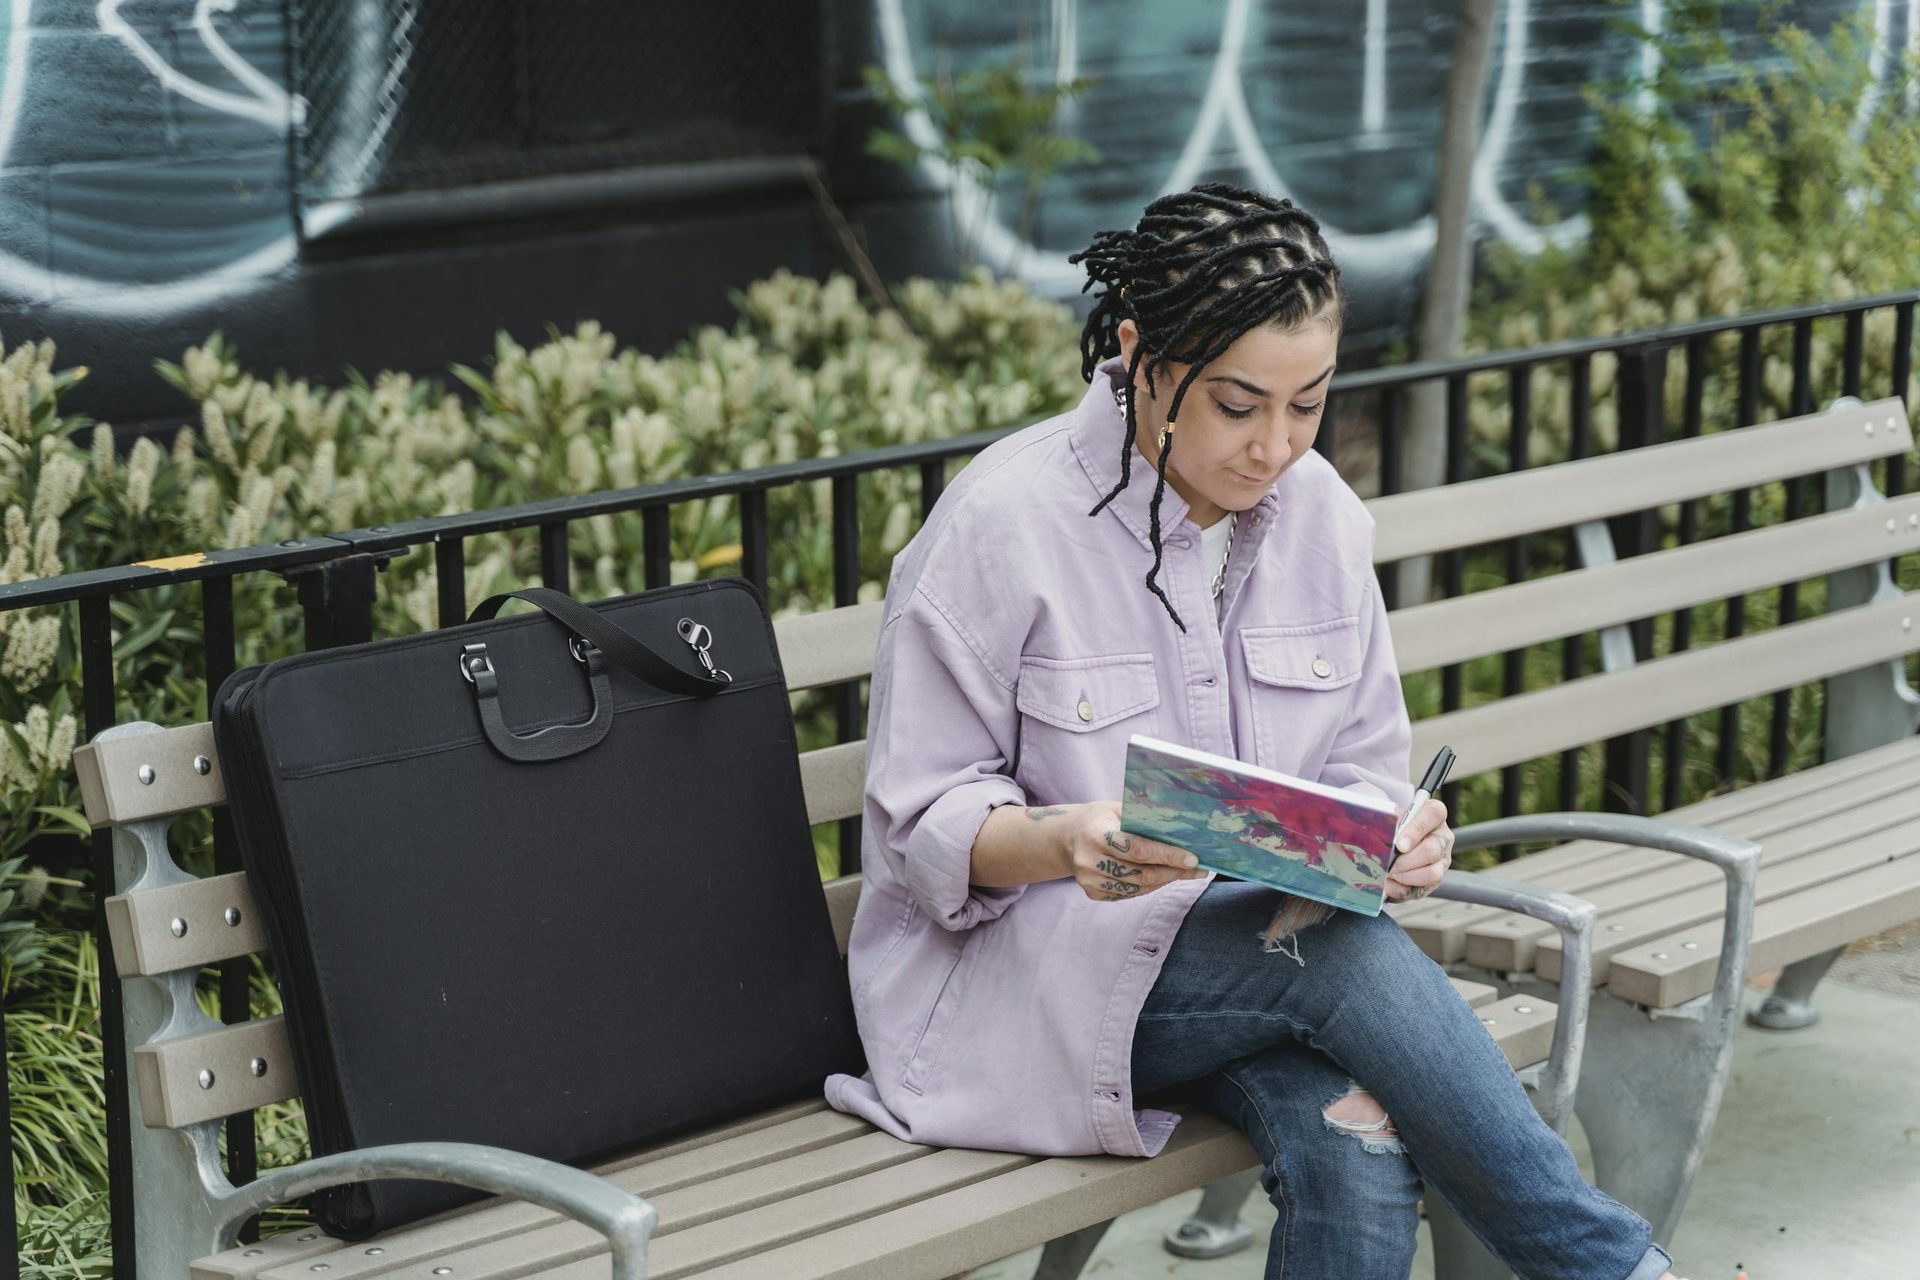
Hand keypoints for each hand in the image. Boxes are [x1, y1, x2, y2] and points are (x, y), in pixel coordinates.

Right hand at [1063, 801, 1208, 901]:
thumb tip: (1183, 828)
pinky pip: (1129, 894)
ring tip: (1184, 872)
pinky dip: (1148, 887)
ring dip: (1164, 880)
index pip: (1138, 849)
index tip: (1193, 859)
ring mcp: (1089, 880)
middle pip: (1141, 873)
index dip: (1168, 855)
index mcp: (1096, 834)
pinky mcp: (1092, 893)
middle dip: (1173, 872)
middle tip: (1198, 869)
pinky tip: (1161, 877)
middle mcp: (1089, 860)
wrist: (1067, 837)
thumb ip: (1144, 818)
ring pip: (1137, 887)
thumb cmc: (1100, 818)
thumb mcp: (1117, 809)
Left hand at [1385, 797, 1451, 903]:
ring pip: (1433, 873)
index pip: (1433, 814)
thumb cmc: (1393, 827)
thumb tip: (1383, 832)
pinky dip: (1402, 889)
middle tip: (1388, 865)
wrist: (1393, 841)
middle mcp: (1444, 836)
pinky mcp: (1436, 879)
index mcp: (1434, 815)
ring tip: (1388, 874)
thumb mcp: (1390, 819)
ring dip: (1406, 876)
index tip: (1398, 845)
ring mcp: (1443, 859)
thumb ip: (1389, 822)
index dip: (1415, 830)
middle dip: (1405, 861)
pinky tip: (1389, 884)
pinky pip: (1423, 889)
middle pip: (1431, 850)